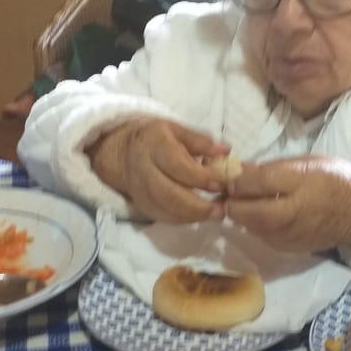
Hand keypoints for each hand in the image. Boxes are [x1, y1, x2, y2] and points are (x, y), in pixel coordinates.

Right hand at [87, 118, 230, 222]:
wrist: (124, 153)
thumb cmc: (158, 139)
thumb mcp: (178, 131)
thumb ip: (201, 141)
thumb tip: (225, 151)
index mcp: (154, 145)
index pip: (177, 165)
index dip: (200, 178)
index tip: (222, 184)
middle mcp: (143, 169)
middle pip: (168, 194)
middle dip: (197, 205)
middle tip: (221, 209)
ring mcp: (140, 190)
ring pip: (165, 209)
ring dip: (192, 216)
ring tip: (215, 214)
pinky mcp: (141, 205)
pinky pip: (162, 217)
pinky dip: (183, 220)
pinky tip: (200, 216)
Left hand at [225, 155, 350, 251]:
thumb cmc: (335, 181)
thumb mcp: (308, 163)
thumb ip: (273, 168)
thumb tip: (240, 170)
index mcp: (301, 184)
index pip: (257, 182)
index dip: (236, 179)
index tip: (229, 174)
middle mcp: (293, 213)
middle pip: (247, 211)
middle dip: (231, 201)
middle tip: (227, 192)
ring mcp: (289, 235)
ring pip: (250, 225)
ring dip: (240, 214)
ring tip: (243, 201)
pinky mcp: (287, 248)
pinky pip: (260, 235)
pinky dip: (254, 224)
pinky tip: (260, 214)